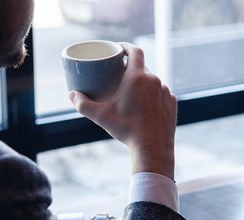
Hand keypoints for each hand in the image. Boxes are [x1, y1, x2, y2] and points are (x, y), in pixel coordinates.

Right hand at [69, 43, 176, 179]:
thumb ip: (83, 104)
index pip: (135, 51)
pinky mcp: (172, 103)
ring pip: (153, 81)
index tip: (119, 49)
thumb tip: (71, 95)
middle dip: (131, 68)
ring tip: (133, 93)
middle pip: (142, 66)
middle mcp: (154, 80)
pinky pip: (161, 93)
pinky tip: (147, 104)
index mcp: (137, 77)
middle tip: (120, 75)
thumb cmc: (126, 130)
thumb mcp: (100, 117)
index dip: (126, 47)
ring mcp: (165, 91)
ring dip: (143, 83)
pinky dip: (153, 95)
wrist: (152, 148)